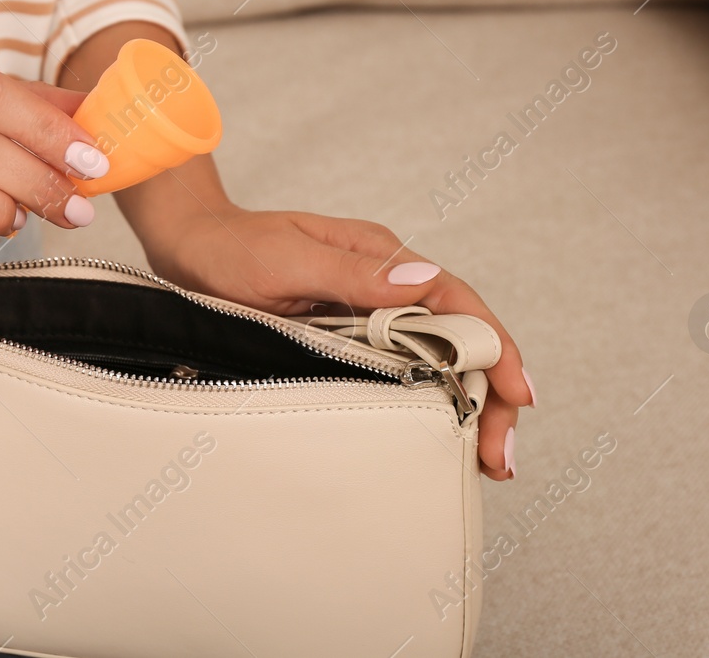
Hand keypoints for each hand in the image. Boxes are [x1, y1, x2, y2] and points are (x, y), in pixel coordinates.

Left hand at [138, 202, 532, 481]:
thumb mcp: (288, 260)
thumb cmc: (232, 248)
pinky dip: (429, 402)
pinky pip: (403, 368)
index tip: (518, 394)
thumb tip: (420, 281)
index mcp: (381, 256)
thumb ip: (351, 274)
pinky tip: (440, 437)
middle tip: (500, 457)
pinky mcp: (350, 335)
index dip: (495, 348)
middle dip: (491, 395)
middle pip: (460, 338)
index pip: (456, 303)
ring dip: (467, 406)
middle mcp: (385, 283)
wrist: (190, 246)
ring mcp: (370, 310)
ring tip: (485, 461)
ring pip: (438, 358)